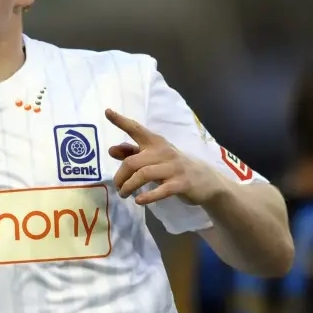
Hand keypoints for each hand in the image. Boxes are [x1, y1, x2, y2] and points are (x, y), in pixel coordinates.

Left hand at [105, 108, 226, 205]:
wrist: (205, 180)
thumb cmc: (174, 166)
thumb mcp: (154, 157)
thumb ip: (132, 153)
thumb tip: (110, 150)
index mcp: (155, 142)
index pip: (136, 129)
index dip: (121, 121)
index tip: (107, 112)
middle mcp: (163, 151)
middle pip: (133, 162)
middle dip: (121, 176)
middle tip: (117, 187)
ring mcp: (173, 167)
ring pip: (143, 174)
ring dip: (129, 187)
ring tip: (124, 194)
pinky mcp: (181, 183)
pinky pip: (161, 189)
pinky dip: (148, 196)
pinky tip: (139, 201)